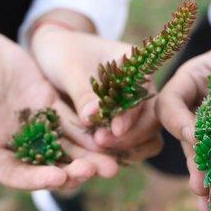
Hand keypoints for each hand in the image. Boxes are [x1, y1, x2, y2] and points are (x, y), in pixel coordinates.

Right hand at [0, 25, 117, 189]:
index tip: (59, 178)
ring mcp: (38, 126)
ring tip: (110, 165)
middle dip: (72, 171)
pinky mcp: (52, 107)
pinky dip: (89, 131)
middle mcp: (20, 143)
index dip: (37, 180)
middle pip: (49, 166)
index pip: (17, 173)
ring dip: (88, 157)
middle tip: (94, 172)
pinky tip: (106, 137)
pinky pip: (73, 121)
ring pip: (66, 147)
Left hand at [30, 18, 162, 161]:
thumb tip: (91, 117)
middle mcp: (142, 93)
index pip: (144, 96)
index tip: (114, 129)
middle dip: (131, 137)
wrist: (58, 55)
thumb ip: (82, 92)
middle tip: (101, 143)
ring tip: (101, 154)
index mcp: (136, 70)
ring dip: (129, 149)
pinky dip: (122, 154)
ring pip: (149, 139)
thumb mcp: (69, 67)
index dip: (131, 116)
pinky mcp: (126, 128)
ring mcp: (137, 112)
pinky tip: (102, 156)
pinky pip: (134, 146)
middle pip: (152, 121)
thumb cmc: (64, 54)